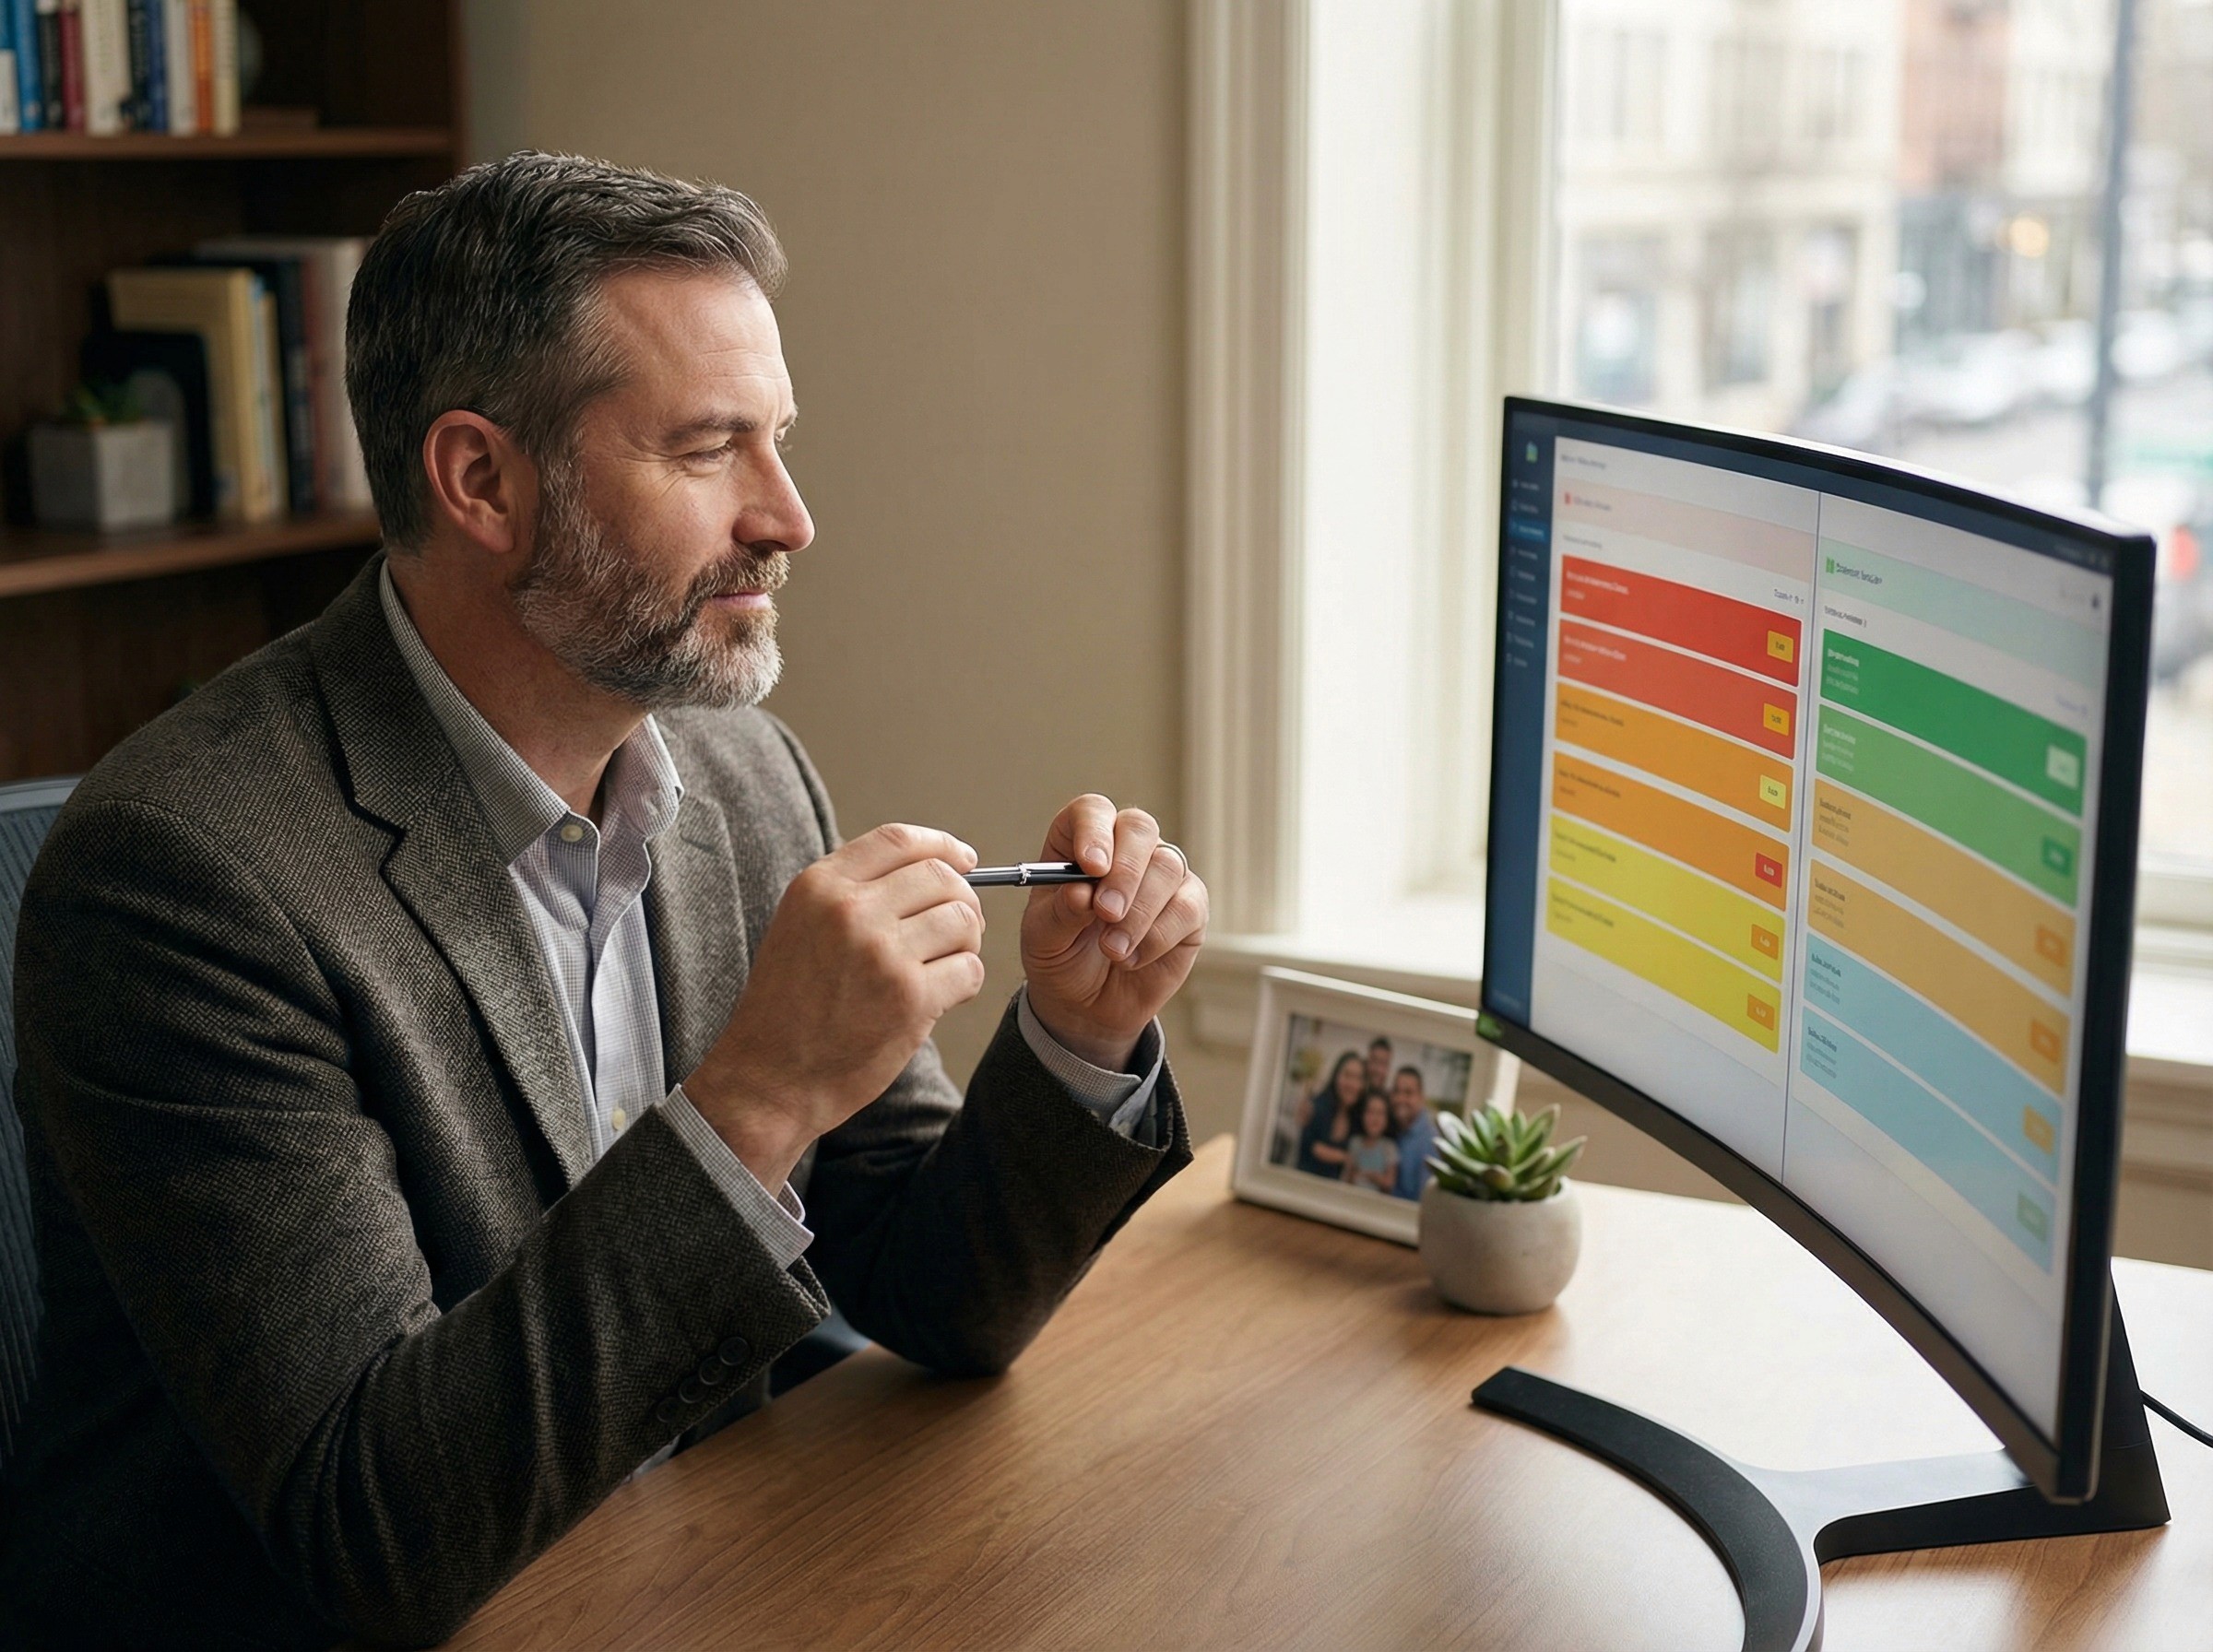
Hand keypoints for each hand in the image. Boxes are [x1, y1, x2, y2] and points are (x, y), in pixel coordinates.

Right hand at [684, 824, 986, 1187]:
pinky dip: (965, 982)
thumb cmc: (787, 1008)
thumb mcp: (799, 926)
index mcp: (820, 886)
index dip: (941, 845)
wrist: (768, 1079)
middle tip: (962, 927)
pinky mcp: (910, 997)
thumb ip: (850, 893)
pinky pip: (969, 969)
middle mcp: (850, 910)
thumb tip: (927, 871)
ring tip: (946, 964)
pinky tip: (942, 996)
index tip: (963, 858)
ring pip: (963, 919)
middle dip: (963, 899)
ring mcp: (882, 953)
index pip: (898, 839)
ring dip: (966, 942)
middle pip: (940, 876)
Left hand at [1020, 795, 1207, 1070]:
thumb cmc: (1060, 955)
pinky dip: (1158, 937)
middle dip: (1124, 872)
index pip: (1093, 812)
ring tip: (1112, 950)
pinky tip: (1132, 959)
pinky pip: (1187, 908)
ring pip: (1167, 867)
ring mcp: (1161, 875)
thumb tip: (1082, 892)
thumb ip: (1061, 912)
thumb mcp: (1044, 938)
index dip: (1094, 831)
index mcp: (1080, 841)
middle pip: (1139, 828)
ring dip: (1138, 914)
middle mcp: (1125, 849)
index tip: (1091, 866)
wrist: (1086, 1003)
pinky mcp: (1189, 908)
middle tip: (1106, 913)